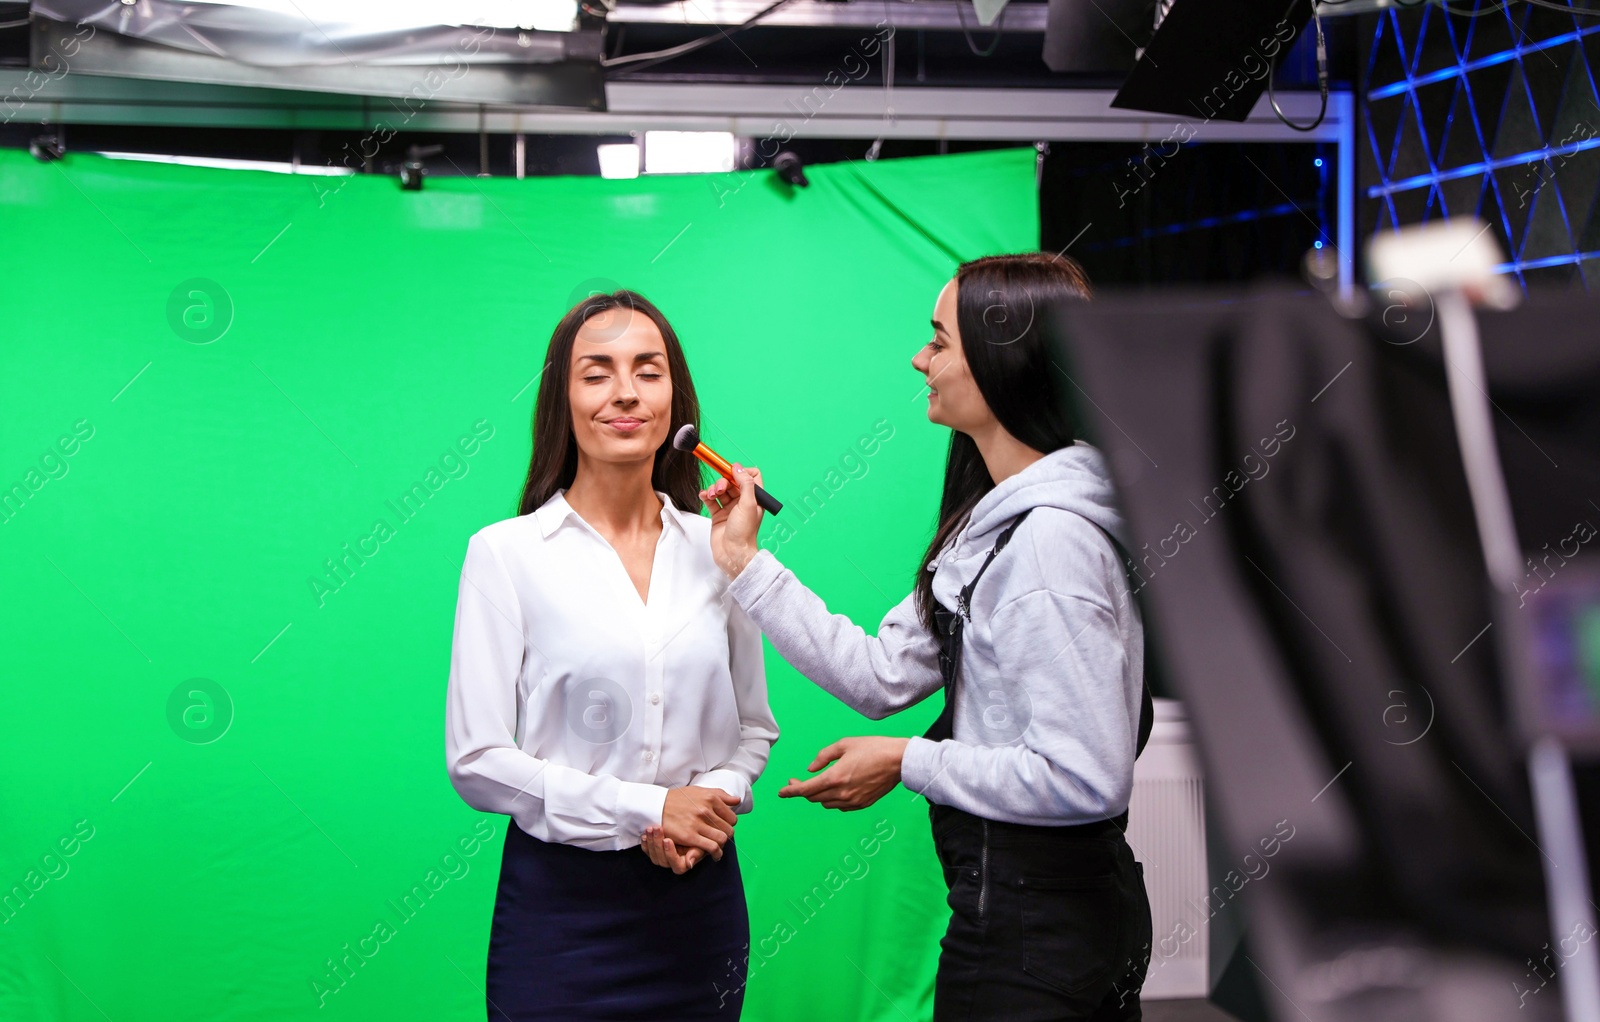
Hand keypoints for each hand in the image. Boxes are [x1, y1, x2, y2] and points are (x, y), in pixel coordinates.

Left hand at [641, 825, 704, 873]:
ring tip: (651, 828)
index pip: (676, 865)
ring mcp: (662, 857)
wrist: (692, 829)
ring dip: (651, 841)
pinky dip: (645, 843)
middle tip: (658, 828)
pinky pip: (647, 851)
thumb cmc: (700, 839)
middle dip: (658, 844)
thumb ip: (696, 853)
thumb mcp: (701, 844)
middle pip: (662, 860)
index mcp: (682, 865)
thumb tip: (689, 863)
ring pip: (653, 855)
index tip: (668, 840)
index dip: (670, 853)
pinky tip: (645, 834)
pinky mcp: (654, 851)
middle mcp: (671, 863)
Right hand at [661, 785, 739, 857]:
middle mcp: (706, 809)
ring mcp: (698, 823)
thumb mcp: (699, 791)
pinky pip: (712, 847)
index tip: (724, 828)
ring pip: (722, 838)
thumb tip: (737, 800)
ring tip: (719, 848)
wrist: (656, 805)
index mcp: (710, 798)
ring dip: (722, 846)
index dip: (729, 825)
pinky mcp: (690, 836)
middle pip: (728, 829)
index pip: (731, 817)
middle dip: (726, 835)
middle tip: (721, 839)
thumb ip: (720, 795)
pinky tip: (715, 855)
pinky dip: (716, 853)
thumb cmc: (677, 799)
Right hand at [700, 464, 764, 579]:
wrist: (733, 553)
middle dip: (723, 481)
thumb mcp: (749, 504)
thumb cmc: (744, 533)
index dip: (741, 472)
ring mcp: (729, 508)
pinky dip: (706, 495)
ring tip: (712, 495)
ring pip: (720, 489)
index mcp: (754, 498)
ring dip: (713, 488)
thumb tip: (738, 467)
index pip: (751, 476)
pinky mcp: (718, 515)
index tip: (732, 473)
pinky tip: (704, 496)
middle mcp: (742, 502)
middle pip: (732, 481)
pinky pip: (710, 500)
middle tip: (720, 488)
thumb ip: (745, 484)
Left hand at [778, 736, 908, 810]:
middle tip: (797, 780)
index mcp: (835, 777)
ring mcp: (853, 801)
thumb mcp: (844, 744)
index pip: (805, 789)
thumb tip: (810, 769)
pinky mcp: (862, 804)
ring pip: (826, 803)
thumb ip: (823, 757)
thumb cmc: (873, 748)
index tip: (781, 792)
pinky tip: (835, 789)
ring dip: (818, 795)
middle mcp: (842, 793)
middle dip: (802, 790)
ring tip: (819, 783)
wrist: (898, 761)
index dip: (790, 791)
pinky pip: (840, 806)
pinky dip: (832, 799)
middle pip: (814, 797)